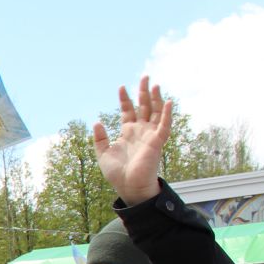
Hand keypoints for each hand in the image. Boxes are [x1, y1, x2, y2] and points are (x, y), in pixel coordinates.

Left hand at [93, 76, 174, 205]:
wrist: (128, 186)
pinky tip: (167, 101)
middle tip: (145, 77)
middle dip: (144, 92)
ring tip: (155, 84)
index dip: (125, 99)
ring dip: (156, 98)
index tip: (122, 87)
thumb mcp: (103, 153)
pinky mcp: (157, 142)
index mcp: (128, 132)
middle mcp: (141, 131)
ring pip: (156, 112)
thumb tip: (97, 122)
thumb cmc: (117, 173)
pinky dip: (167, 114)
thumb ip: (100, 138)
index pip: (128, 111)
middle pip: (144, 107)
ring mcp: (150, 135)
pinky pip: (165, 125)